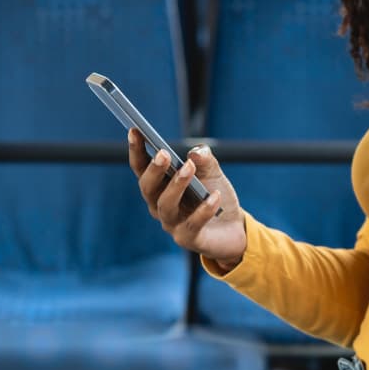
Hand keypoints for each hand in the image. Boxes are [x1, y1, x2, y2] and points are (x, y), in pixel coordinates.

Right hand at [128, 130, 245, 270]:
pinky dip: (203, 210)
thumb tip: (196, 152)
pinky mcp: (188, 239)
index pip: (142, 168)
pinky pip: (192, 224)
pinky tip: (214, 196)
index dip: (136, 150)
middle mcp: (160, 205)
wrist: (233, 227)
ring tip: (189, 168)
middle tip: (164, 153)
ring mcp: (172, 224)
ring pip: (166, 205)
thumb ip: (205, 160)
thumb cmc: (215, 195)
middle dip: (154, 170)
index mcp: (160, 186)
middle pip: (148, 188)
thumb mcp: (213, 173)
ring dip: (176, 185)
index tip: (135, 130)